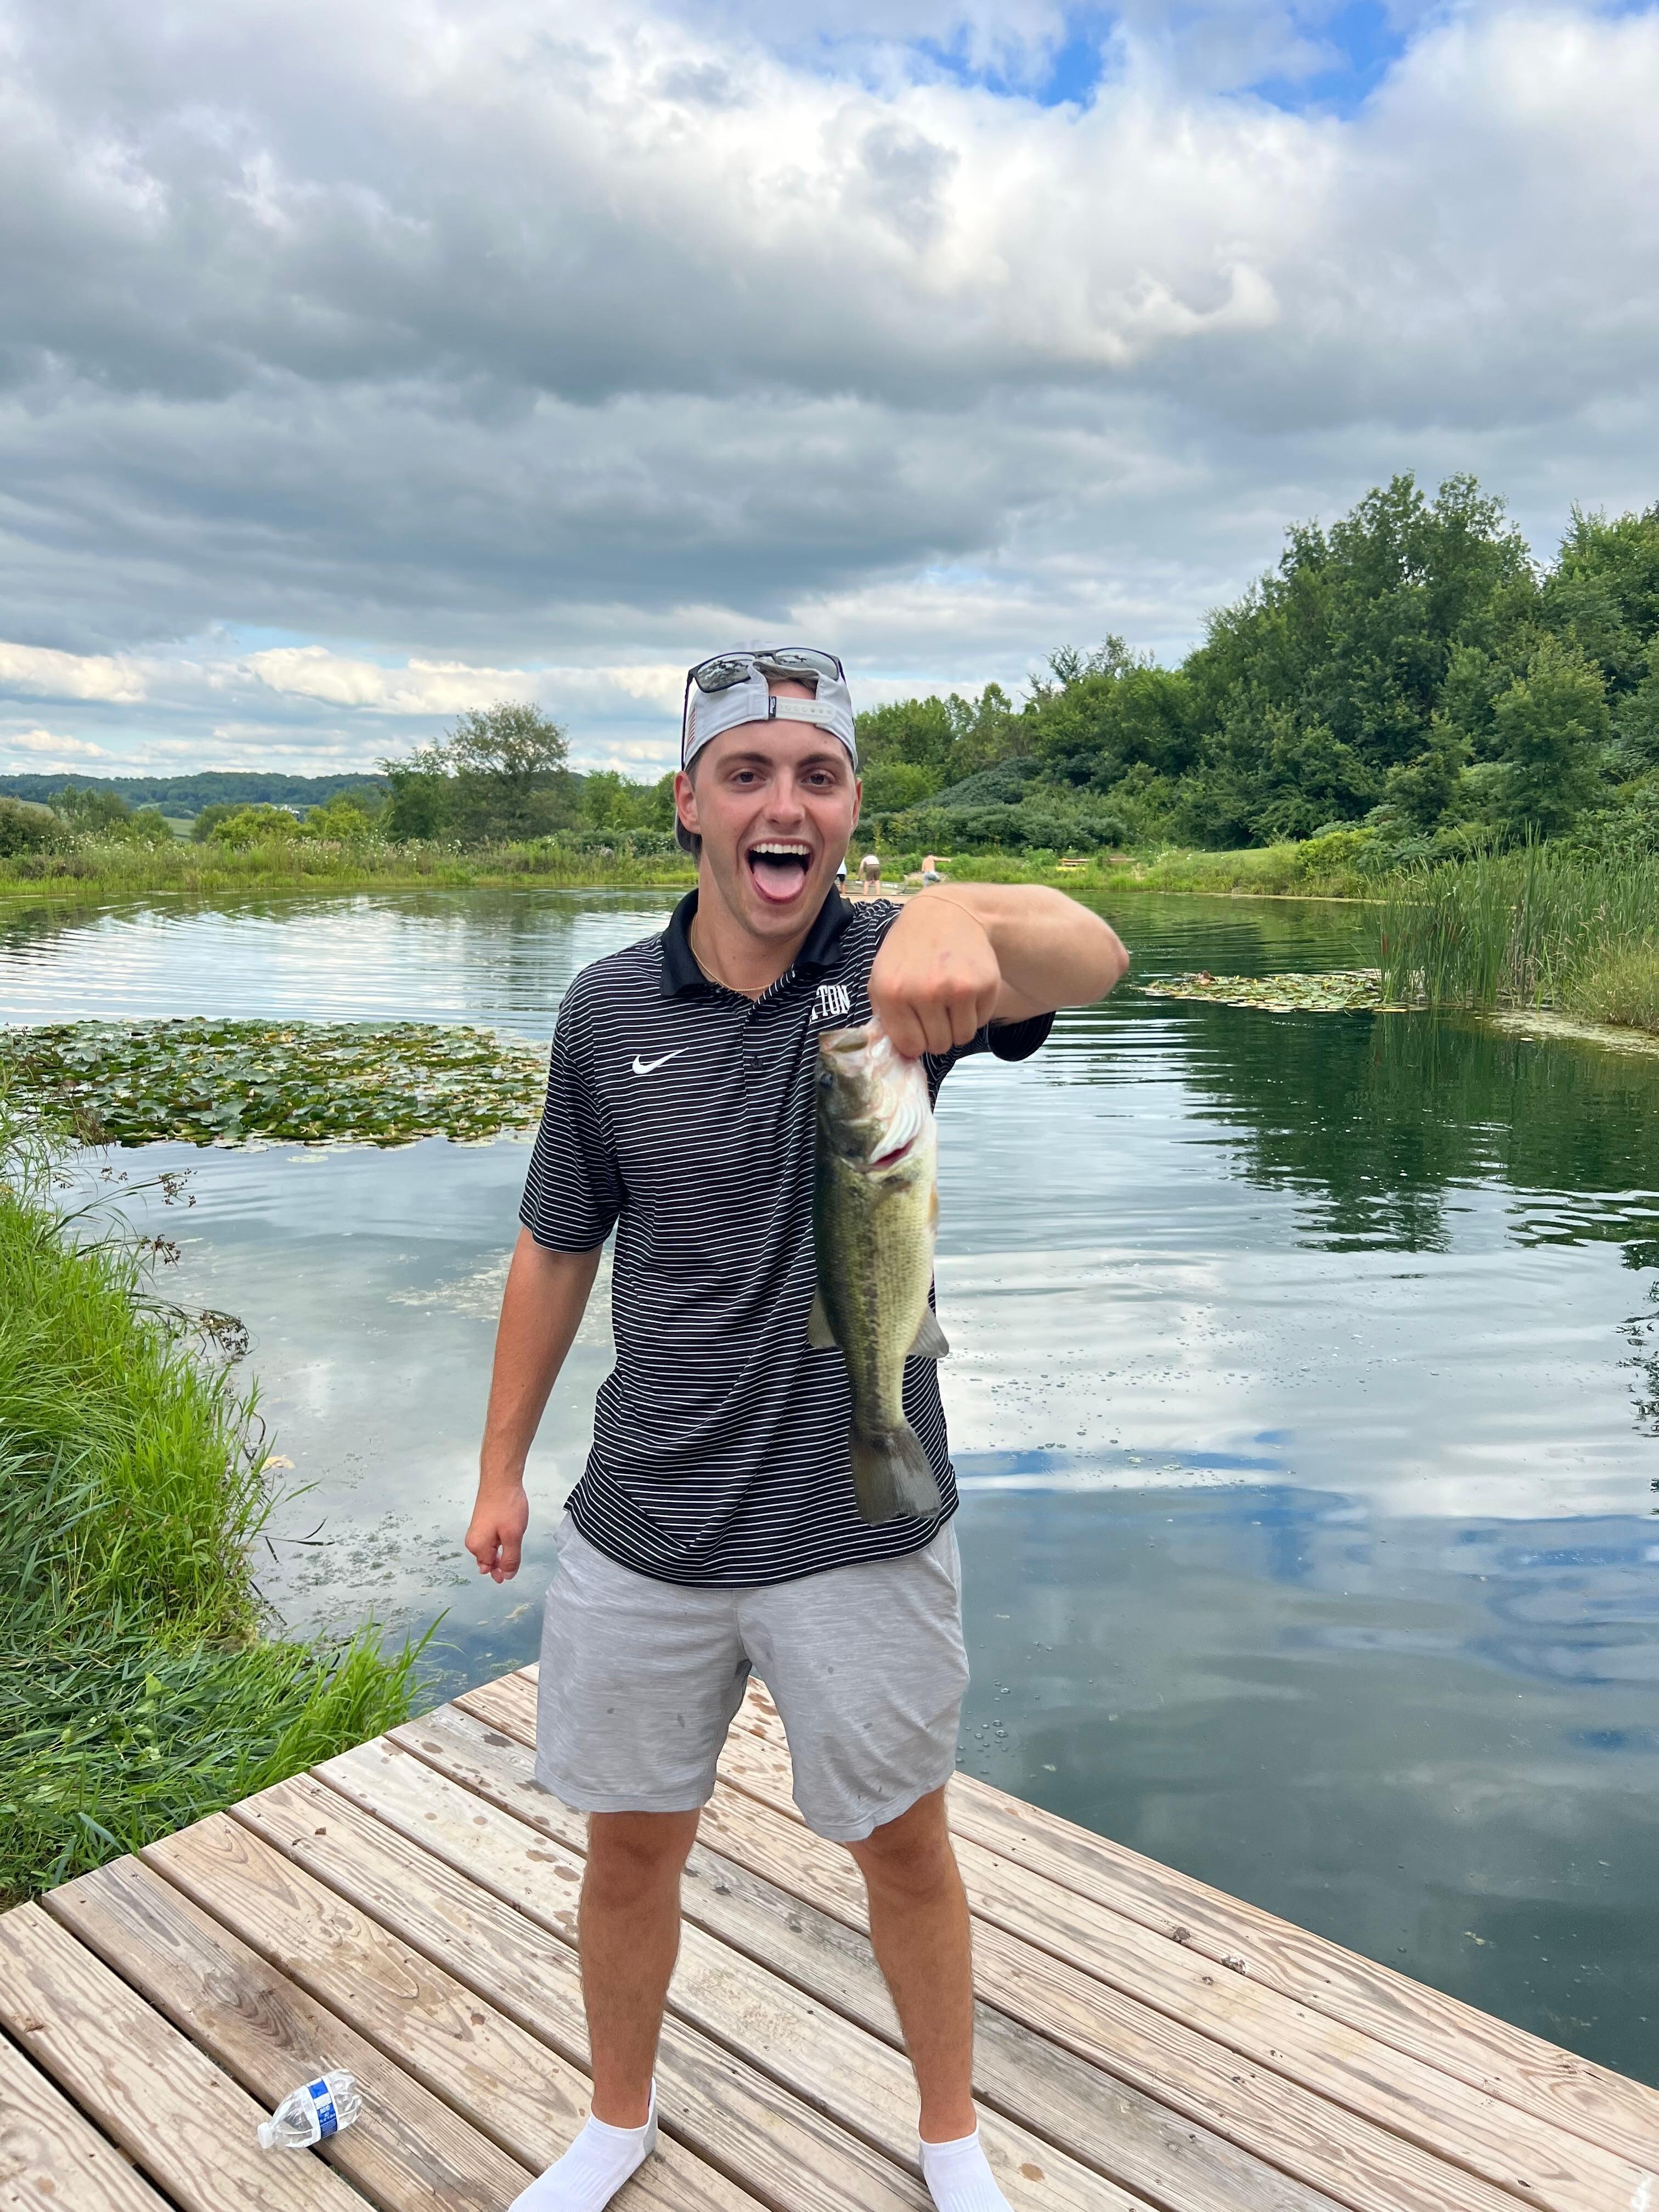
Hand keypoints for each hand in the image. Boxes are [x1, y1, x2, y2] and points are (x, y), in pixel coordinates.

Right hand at [465, 1477, 529, 1582]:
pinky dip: (501, 1540)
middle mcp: (473, 1540)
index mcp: (477, 1546)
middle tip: (516, 1557)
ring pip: (491, 1549)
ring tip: (515, 1540)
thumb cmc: (505, 1505)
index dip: (500, 1573)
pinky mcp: (483, 1522)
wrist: (501, 1480)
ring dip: (503, 1550)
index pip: (489, 1568)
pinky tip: (510, 1535)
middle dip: (501, 1561)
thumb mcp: (513, 1537)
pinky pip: (492, 1538)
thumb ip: (511, 1559)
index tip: (509, 1575)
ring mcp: (477, 1530)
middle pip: (488, 1560)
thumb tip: (507, 1576)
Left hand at [868, 893, 1001, 1057]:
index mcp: (893, 993)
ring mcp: (958, 988)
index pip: (911, 1046)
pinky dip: (975, 1012)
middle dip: (937, 1034)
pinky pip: (981, 1021)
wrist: (945, 914)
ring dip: (957, 1026)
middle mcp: (925, 992)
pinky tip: (965, 988)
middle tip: (936, 1011)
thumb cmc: (909, 951)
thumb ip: (887, 1017)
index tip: (918, 1028)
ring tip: (950, 1001)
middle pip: (938, 1045)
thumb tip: (905, 1055)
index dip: (916, 1042)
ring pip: (962, 1037)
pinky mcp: (985, 984)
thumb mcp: (882, 978)